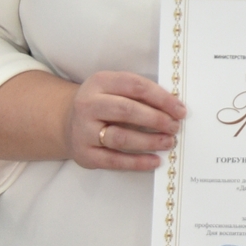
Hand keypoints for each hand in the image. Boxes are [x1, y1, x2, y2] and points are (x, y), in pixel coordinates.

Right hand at [66, 71, 185, 170]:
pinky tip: (155, 161)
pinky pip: (115, 160)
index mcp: (99, 82)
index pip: (134, 86)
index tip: (180, 109)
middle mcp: (88, 105)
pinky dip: (138, 162)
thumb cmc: (101, 104)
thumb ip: (138, 94)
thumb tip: (174, 107)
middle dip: (156, 119)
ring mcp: (84, 131)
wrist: (65, 122)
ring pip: (121, 137)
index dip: (161, 98)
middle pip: (127, 111)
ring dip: (150, 141)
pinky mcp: (85, 154)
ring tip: (169, 142)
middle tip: (175, 127)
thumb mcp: (113, 89)